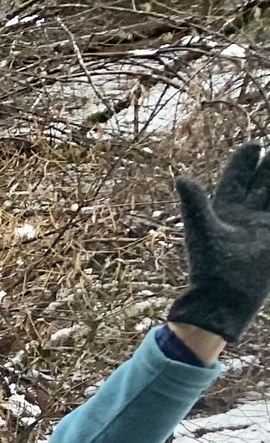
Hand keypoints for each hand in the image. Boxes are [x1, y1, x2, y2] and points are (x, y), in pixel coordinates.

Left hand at [168, 143, 269, 348]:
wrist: (224, 298)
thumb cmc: (208, 267)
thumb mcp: (203, 231)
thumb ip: (195, 205)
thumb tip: (181, 178)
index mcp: (225, 209)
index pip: (237, 178)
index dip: (245, 161)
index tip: (255, 144)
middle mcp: (246, 214)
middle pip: (262, 181)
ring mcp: (262, 225)